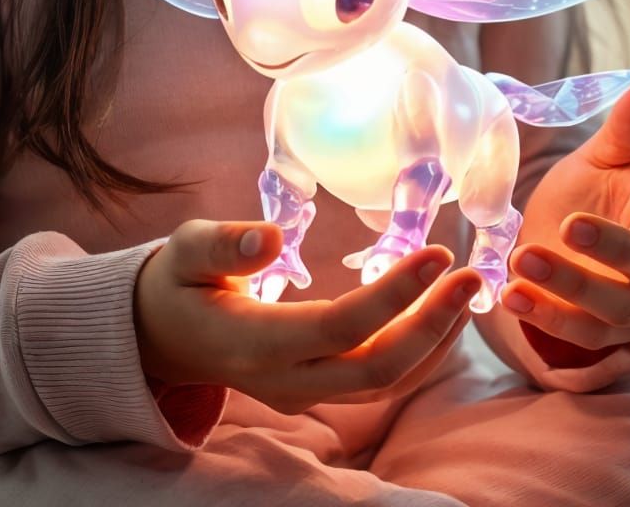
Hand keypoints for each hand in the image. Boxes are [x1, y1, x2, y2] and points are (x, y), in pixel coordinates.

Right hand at [134, 218, 481, 413]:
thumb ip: (223, 245)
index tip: (435, 253)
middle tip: (470, 275)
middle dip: (432, 326)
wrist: (159, 336)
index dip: (393, 294)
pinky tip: (440, 314)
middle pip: (376, 369)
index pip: (341, 326)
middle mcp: (286, 380)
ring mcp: (302, 392)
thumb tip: (270, 237)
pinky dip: (416, 351)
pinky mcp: (314, 390)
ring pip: (384, 384)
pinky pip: (377, 382)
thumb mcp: (185, 251)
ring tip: (466, 291)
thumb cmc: (176, 282)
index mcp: (254, 343)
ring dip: (433, 341)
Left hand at [475, 81, 629, 393]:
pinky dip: (546, 318)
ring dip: (571, 288)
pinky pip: (583, 335)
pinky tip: (511, 296)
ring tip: (523, 260)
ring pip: (619, 308)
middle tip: (571, 225)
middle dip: (616, 248)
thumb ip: (625, 131)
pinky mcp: (608, 336)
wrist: (565, 234)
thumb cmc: (599, 190)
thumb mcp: (605, 157)